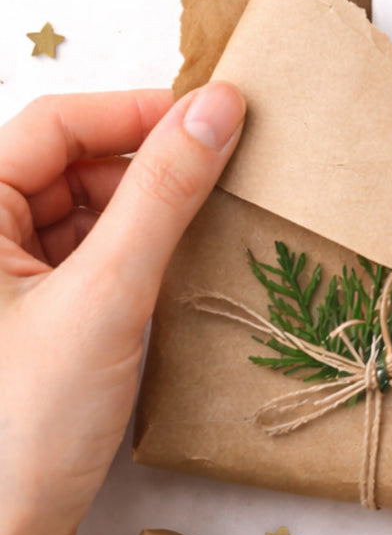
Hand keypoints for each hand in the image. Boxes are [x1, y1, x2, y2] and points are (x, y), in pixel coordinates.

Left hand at [0, 85, 244, 534]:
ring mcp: (6, 283)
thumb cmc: (23, 426)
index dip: (135, 111)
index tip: (216, 116)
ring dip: (148, 207)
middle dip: (147, 161)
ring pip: (86, 210)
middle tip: (226, 167)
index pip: (55, 124)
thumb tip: (218, 107)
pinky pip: (92, 256)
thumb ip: (163, 193)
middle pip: (71, 163)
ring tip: (212, 217)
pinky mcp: (35, 319)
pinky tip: (181, 265)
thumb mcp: (107, 294)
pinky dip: (139, 250)